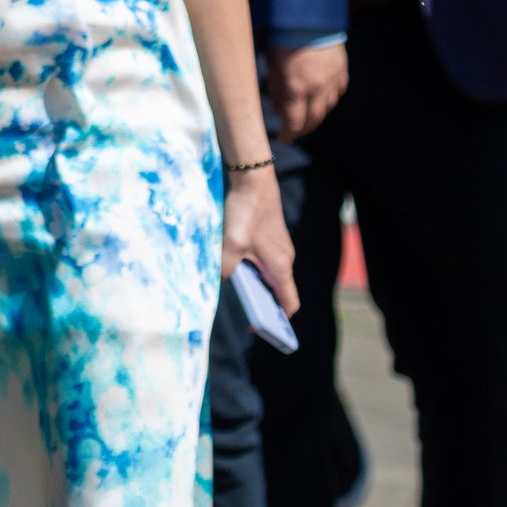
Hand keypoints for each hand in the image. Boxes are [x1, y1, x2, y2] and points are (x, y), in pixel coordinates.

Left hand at [222, 167, 298, 316]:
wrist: (253, 179)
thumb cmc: (245, 213)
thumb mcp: (229, 245)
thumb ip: (225, 269)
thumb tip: (217, 283)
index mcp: (280, 267)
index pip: (289, 303)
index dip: (279, 320)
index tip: (261, 328)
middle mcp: (284, 259)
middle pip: (279, 290)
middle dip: (266, 305)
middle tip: (247, 314)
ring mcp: (279, 246)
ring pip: (271, 274)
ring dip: (258, 285)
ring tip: (238, 294)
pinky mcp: (270, 236)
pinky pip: (265, 260)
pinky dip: (254, 269)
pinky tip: (236, 267)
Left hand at [265, 42, 347, 141]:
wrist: (308, 16)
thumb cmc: (281, 38)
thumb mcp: (271, 65)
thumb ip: (276, 89)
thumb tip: (278, 109)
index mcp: (296, 87)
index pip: (294, 121)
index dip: (288, 134)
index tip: (282, 139)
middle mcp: (317, 87)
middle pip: (313, 118)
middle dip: (303, 129)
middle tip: (295, 133)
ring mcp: (332, 78)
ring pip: (327, 107)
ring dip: (317, 116)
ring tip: (308, 120)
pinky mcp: (342, 69)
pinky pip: (338, 91)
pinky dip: (329, 100)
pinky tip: (322, 101)